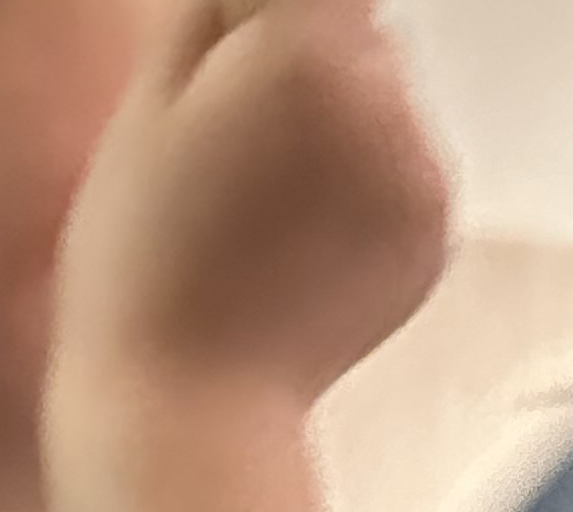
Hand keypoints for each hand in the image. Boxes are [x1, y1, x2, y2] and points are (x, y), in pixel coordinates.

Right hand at [54, 0, 446, 409]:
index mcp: (309, 54)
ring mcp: (422, 169)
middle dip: (297, 66)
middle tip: (219, 150)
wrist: (187, 411)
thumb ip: (204, 20)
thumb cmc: (140, 272)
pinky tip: (290, 243)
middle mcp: (388, 97)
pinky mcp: (433, 231)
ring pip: (381, 101)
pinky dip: (353, 191)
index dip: (248, 20)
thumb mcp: (139, 119)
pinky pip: (398, 172)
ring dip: (330, 125)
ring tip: (254, 205)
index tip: (217, 59)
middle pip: (352, 31)